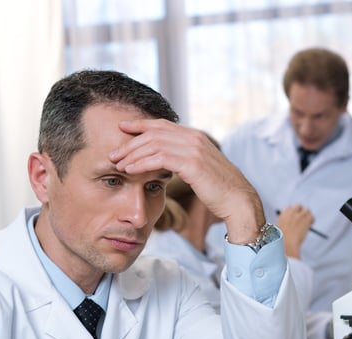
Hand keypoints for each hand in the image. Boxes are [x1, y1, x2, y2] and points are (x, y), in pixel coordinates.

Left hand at [110, 119, 263, 243]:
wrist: (238, 201)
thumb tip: (168, 161)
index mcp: (195, 136)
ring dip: (132, 154)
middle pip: (154, 133)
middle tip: (113, 153)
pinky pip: (159, 158)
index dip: (140, 125)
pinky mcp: (191, 163)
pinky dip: (141, 163)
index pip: (161, 124)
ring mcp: (193, 149)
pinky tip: (130, 170)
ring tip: (118, 164)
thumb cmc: (219, 189)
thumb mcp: (200, 169)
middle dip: (130, 142)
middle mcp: (193, 138)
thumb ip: (184, 159)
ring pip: (153, 144)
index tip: (122, 128)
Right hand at [276, 205, 313, 258]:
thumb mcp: (278, 230)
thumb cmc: (281, 240)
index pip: (289, 208)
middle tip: (303, 218)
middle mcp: (291, 212)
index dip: (293, 213)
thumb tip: (290, 226)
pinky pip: (312, 216)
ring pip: (306, 210)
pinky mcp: (306, 219)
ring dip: (307, 215)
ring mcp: (299, 215)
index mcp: (283, 214)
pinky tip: (310, 225)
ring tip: (307, 223)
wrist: (287, 243)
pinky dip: (312, 220)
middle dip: (300, 211)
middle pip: (298, 206)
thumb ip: (284, 225)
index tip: (295, 218)